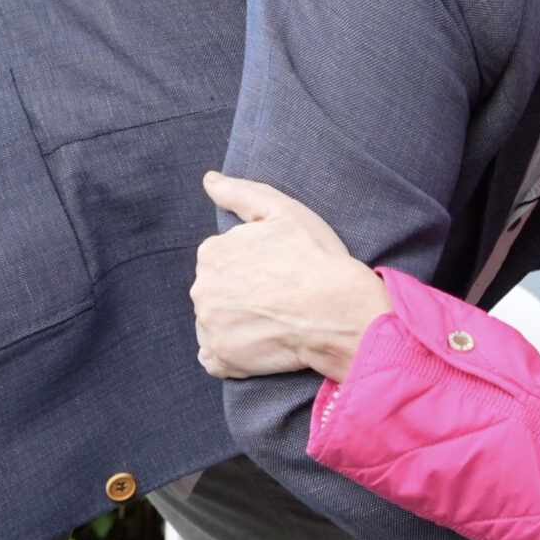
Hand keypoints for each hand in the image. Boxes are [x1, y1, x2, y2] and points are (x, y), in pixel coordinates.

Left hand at [191, 172, 391, 382]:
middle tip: (280, 294)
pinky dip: (232, 351)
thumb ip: (240, 193)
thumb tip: (209, 180)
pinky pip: (215, 357)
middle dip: (241, 291)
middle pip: (216, 289)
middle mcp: (201, 289)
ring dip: (237, 320)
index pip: (222, 258)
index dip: (253, 263)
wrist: (338, 311)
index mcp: (212, 252)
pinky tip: (261, 341)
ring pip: (215, 320)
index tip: (279, 268)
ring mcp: (209, 327)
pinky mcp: (221, 359)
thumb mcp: (283, 211)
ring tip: (275, 318)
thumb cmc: (315, 257)